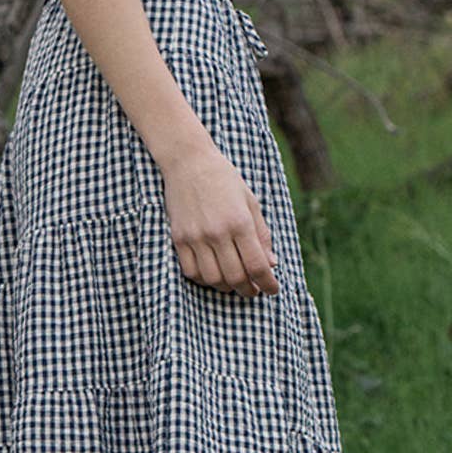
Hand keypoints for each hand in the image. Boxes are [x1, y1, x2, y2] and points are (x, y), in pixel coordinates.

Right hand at [161, 147, 279, 297]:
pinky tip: (213, 275)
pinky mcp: (179, 238)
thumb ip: (262, 234)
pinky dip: (204, 279)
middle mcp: (217, 232)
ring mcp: (195, 237)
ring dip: (227, 287)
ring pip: (213, 279)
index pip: (257, 265)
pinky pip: (191, 271)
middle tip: (254, 290)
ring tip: (234, 284)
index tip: (272, 290)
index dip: (268, 283)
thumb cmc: (224, 180)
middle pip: (236, 277)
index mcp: (240, 222)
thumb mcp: (251, 203)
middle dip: (248, 290)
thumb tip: (271, 264)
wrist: (189, 162)